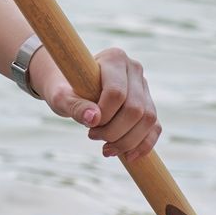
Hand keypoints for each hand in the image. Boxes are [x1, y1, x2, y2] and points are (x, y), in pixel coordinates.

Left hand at [33, 45, 161, 162]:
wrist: (70, 88)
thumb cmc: (64, 89)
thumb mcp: (60, 96)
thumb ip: (74, 105)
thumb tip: (93, 119)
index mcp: (114, 58)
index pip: (116, 92)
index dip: (105, 115)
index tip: (88, 126)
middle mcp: (134, 70)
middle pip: (135, 109)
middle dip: (115, 131)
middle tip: (93, 137)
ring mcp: (144, 87)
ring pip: (148, 120)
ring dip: (128, 141)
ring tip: (106, 149)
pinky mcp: (149, 104)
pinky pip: (155, 128)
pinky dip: (143, 145)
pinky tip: (127, 156)